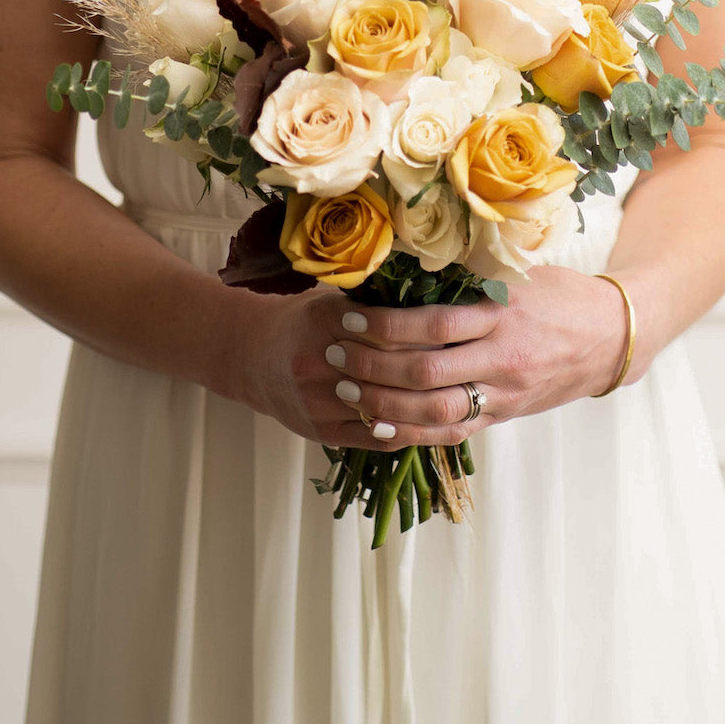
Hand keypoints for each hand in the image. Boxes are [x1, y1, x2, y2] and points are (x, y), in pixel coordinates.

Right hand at [202, 285, 500, 451]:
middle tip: (472, 363)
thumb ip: (376, 299)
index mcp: (324, 319)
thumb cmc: (306, 321)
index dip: (428, 330)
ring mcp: (316, 400)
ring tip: (462, 393)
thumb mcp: (334, 299)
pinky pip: (374, 436)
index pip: (388, 327)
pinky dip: (407, 431)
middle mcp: (316, 360)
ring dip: (424, 403)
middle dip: (433, 366)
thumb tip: (441, 286)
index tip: (463, 328)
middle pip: (389, 368)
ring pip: (384, 407)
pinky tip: (434, 422)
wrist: (252, 357)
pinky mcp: (319, 430)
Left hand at [324, 269, 643, 450]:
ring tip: (347, 388)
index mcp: (503, 314)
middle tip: (334, 353)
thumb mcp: (516, 274)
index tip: (349, 317)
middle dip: (373, 366)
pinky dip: (414, 432)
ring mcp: (505, 392)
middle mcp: (503, 357)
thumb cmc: (559, 295)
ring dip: (385, 403)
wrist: (611, 336)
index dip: (385, 326)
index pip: (434, 326)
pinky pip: (455, 431)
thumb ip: (466, 276)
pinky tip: (380, 426)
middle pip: (427, 373)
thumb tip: (401, 263)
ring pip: (437, 410)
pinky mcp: (505, 414)